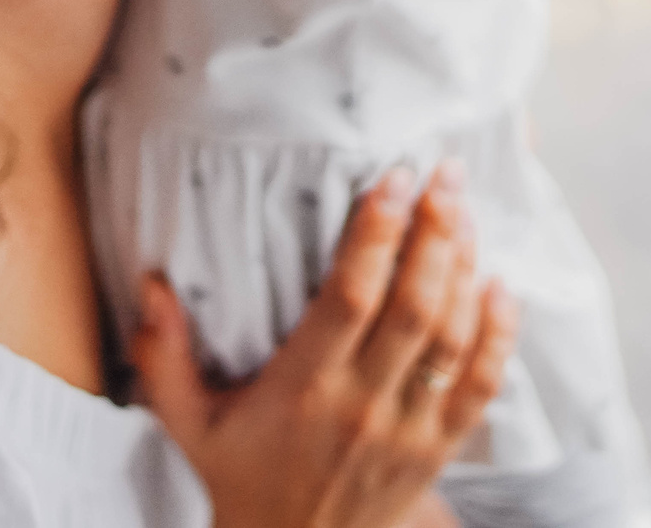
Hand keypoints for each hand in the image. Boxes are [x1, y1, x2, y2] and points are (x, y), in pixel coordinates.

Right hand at [132, 163, 516, 527]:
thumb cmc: (241, 477)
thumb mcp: (188, 422)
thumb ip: (162, 356)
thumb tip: (150, 286)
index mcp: (303, 389)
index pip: (349, 297)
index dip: (377, 232)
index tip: (393, 177)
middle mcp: (362, 406)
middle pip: (413, 306)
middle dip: (435, 232)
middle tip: (445, 173)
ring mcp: (409, 430)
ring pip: (452, 337)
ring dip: (465, 268)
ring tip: (465, 211)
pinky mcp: (439, 450)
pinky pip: (482, 385)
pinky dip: (498, 333)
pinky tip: (500, 284)